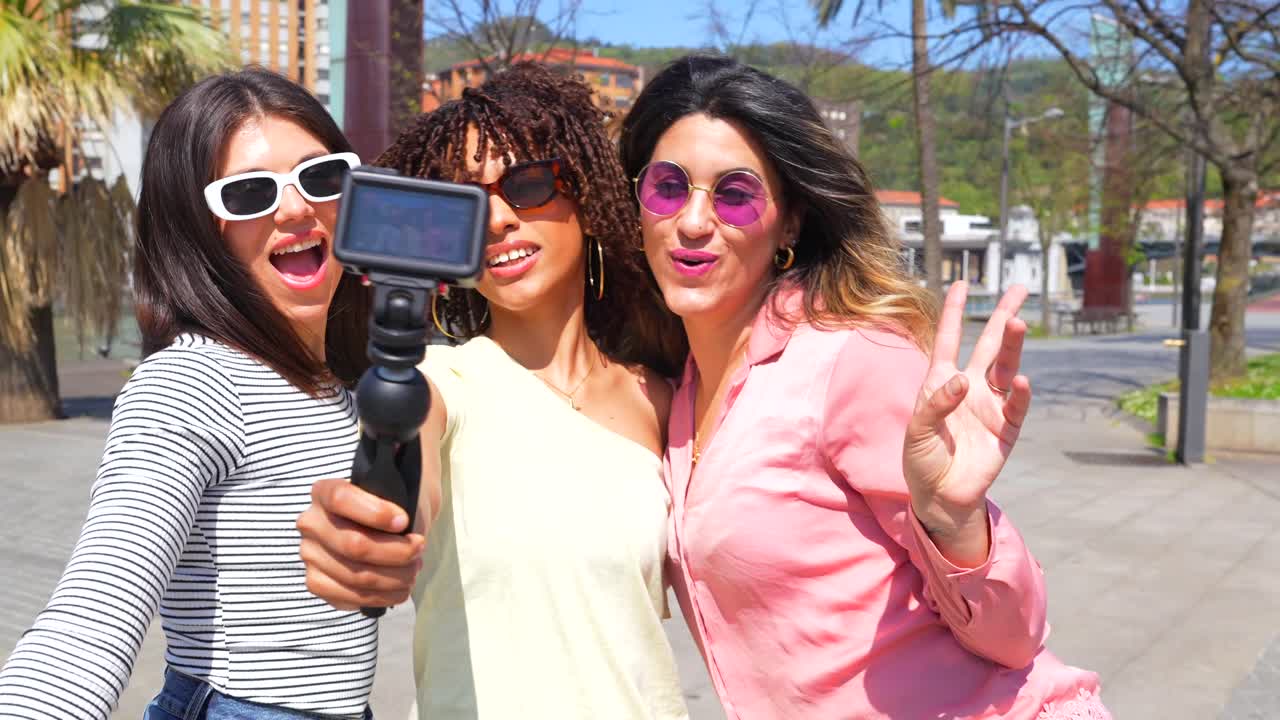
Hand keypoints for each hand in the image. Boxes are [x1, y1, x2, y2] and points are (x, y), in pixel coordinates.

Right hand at [297, 479, 425, 610]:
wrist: (383, 528)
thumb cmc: (391, 508)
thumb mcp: (396, 495)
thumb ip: (398, 504)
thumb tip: (405, 528)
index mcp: (324, 492)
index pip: (341, 499)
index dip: (376, 513)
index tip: (404, 521)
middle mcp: (311, 523)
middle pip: (354, 545)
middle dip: (397, 552)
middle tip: (419, 548)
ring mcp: (310, 555)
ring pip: (357, 575)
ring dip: (395, 577)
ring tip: (414, 569)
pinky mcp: (317, 583)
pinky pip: (351, 596)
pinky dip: (384, 596)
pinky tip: (400, 588)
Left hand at [903, 283, 1031, 565]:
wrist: (940, 495)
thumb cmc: (922, 459)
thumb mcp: (918, 430)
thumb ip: (936, 404)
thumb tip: (961, 381)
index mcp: (942, 382)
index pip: (948, 340)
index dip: (953, 313)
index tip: (960, 284)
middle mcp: (970, 388)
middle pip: (989, 346)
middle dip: (1003, 318)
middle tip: (1019, 291)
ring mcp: (990, 407)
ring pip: (1006, 368)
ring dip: (1012, 346)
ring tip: (1017, 322)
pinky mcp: (1006, 430)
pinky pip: (1016, 407)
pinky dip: (1020, 393)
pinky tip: (1022, 379)